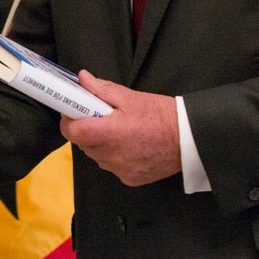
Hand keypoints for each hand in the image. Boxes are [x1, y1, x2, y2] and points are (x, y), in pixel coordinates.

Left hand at [59, 71, 180, 186]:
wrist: (189, 140)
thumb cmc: (161, 115)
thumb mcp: (130, 97)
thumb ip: (102, 89)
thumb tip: (82, 79)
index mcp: (109, 134)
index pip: (73, 132)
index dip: (69, 121)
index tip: (74, 111)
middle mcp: (111, 156)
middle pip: (83, 144)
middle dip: (87, 129)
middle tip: (100, 116)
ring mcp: (119, 170)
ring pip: (97, 155)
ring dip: (100, 143)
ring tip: (119, 130)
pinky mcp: (129, 179)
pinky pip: (112, 165)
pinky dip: (115, 155)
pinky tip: (130, 144)